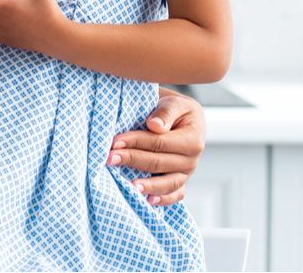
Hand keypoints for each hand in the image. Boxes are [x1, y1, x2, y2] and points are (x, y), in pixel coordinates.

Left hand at [107, 90, 205, 205]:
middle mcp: (192, 158)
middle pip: (159, 163)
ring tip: (129, 186)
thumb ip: (166, 112)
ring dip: (147, 185)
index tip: (115, 142)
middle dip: (132, 160)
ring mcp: (187, 172)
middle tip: (110, 159)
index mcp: (192, 137)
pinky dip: (164, 199)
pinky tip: (148, 201)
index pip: (159, 142)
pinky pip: (176, 194)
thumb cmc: (173, 109)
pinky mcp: (182, 181)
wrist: (182, 117)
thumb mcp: (174, 102)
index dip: (136, 142)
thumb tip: (155, 126)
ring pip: (168, 183)